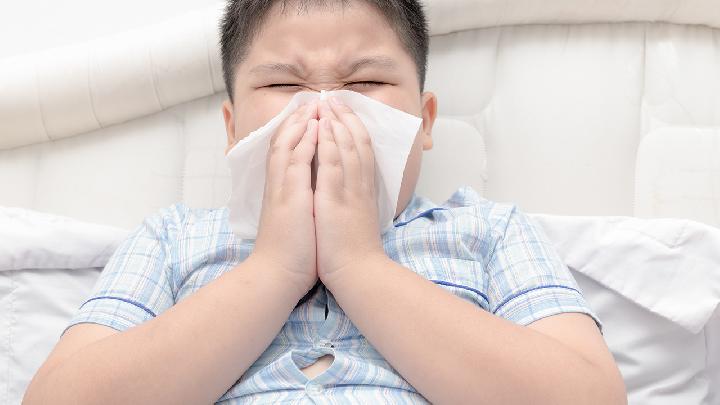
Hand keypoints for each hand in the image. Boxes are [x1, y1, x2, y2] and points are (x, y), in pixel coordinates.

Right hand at [252, 101, 319, 294]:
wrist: (277, 276)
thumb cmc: (291, 254)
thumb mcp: (295, 221)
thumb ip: (299, 203)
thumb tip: (310, 194)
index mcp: (281, 192)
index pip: (285, 153)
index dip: (296, 132)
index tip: (310, 117)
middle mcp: (278, 186)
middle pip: (283, 142)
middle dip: (298, 119)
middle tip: (312, 101)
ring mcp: (282, 189)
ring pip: (287, 145)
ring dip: (301, 122)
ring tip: (315, 104)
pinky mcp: (290, 197)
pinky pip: (297, 160)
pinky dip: (305, 141)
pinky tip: (316, 126)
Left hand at [314, 97, 385, 284]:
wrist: (359, 274)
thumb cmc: (356, 253)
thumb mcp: (358, 220)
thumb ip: (355, 201)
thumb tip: (350, 191)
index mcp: (363, 191)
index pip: (362, 151)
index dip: (353, 129)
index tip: (343, 112)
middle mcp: (360, 186)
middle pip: (357, 143)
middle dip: (346, 117)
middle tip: (335, 97)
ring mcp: (349, 191)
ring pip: (348, 147)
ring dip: (337, 122)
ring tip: (328, 102)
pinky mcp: (336, 200)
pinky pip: (334, 164)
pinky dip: (330, 143)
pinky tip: (324, 127)